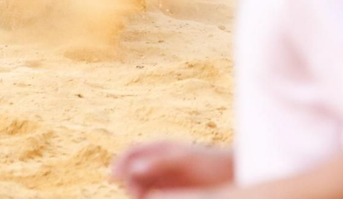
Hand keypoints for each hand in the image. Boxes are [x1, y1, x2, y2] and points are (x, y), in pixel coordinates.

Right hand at [111, 142, 233, 197]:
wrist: (228, 175)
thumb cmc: (207, 164)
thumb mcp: (183, 161)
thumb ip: (158, 162)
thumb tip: (132, 169)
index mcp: (159, 148)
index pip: (130, 153)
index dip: (119, 163)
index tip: (114, 177)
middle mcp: (156, 162)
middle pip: (129, 171)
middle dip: (127, 181)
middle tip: (137, 194)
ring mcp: (161, 177)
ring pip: (136, 185)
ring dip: (134, 191)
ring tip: (143, 197)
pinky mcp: (166, 192)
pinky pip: (147, 195)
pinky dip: (144, 197)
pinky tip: (149, 198)